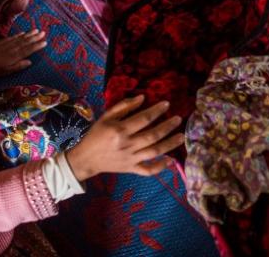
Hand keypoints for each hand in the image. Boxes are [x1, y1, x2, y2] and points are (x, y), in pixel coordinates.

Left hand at [0, 30, 46, 75]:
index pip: (29, 50)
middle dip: (35, 37)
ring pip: (21, 38)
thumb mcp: (6, 71)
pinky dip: (19, 34)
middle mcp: (13, 48)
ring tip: (37, 30)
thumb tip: (30, 62)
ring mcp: (8, 43)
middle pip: (26, 42)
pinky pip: (13, 37)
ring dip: (29, 34)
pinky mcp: (2, 41)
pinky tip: (23, 32)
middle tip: (43, 33)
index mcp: (15, 56)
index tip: (45, 42)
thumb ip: (18, 66)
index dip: (37, 46)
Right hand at [65, 95, 183, 180]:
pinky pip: (148, 170)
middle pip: (152, 135)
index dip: (157, 111)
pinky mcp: (131, 169)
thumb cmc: (96, 134)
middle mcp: (127, 145)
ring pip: (154, 152)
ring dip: (169, 144)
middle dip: (168, 126)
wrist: (87, 158)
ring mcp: (130, 159)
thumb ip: (124, 106)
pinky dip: (160, 167)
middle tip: (178, 119)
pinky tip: (171, 160)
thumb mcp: (106, 116)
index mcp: (120, 130)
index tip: (167, 104)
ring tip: (181, 136)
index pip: (144, 119)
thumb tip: (142, 98)